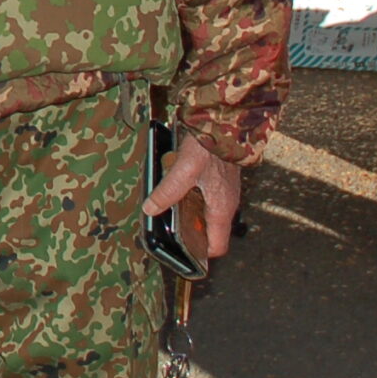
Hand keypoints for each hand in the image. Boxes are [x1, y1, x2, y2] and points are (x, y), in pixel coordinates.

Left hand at [143, 134, 243, 257]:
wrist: (226, 123)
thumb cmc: (209, 148)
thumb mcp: (183, 171)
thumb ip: (167, 191)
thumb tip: (150, 209)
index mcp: (221, 209)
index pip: (217, 245)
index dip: (201, 254)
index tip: (183, 254)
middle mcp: (226, 204)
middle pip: (210, 231)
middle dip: (190, 234)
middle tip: (168, 232)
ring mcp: (224, 192)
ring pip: (207, 214)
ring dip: (190, 216)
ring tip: (168, 212)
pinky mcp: (220, 180)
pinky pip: (207, 198)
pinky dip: (193, 200)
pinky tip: (176, 190)